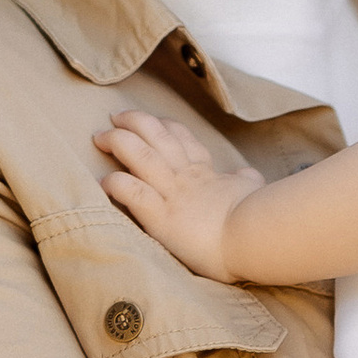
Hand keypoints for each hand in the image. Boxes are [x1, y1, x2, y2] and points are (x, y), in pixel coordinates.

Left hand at [97, 107, 256, 281]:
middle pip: (156, 136)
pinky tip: (102, 181)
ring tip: (100, 136)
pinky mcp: (162, 218)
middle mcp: (186, 177)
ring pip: (140, 155)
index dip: (163, 126)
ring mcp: (173, 195)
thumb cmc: (257, 219)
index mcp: (205, 173)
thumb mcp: (253, 192)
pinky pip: (132, 192)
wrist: (254, 239)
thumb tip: (246, 174)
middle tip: (115, 118)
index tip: (151, 121)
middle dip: (133, 122)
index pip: (182, 139)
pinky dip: (115, 183)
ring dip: (118, 141)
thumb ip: (245, 180)